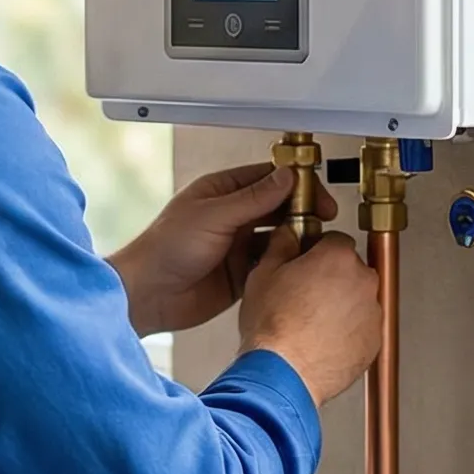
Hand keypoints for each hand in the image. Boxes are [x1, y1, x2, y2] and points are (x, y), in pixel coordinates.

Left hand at [108, 163, 333, 335]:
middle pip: (278, 207)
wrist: (148, 296)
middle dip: (302, 211)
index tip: (317, 192)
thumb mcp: (213, 217)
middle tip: (324, 218)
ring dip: (296, 238)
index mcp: (221, 193)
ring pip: (279, 237)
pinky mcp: (242, 274)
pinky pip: (272, 265)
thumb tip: (286, 177)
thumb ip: (253, 199)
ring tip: (315, 243)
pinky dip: (287, 264)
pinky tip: (299, 266)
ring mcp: (237, 246)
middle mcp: (232, 216)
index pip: (268, 179)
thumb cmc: (165, 249)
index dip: (295, 183)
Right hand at [236, 226, 381, 406]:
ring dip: (341, 305)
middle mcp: (363, 282)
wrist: (283, 374)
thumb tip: (288, 233)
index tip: (306, 262)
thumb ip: (282, 244)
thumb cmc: (273, 327)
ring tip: (311, 322)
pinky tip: (322, 339)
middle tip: (304, 295)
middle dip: (331, 278)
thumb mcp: (264, 272)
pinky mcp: (374, 342)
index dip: (317, 251)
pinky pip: (362, 328)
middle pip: (350, 269)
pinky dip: (348, 332)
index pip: (336, 240)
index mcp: (338, 258)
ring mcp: (372, 314)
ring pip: (358, 300)